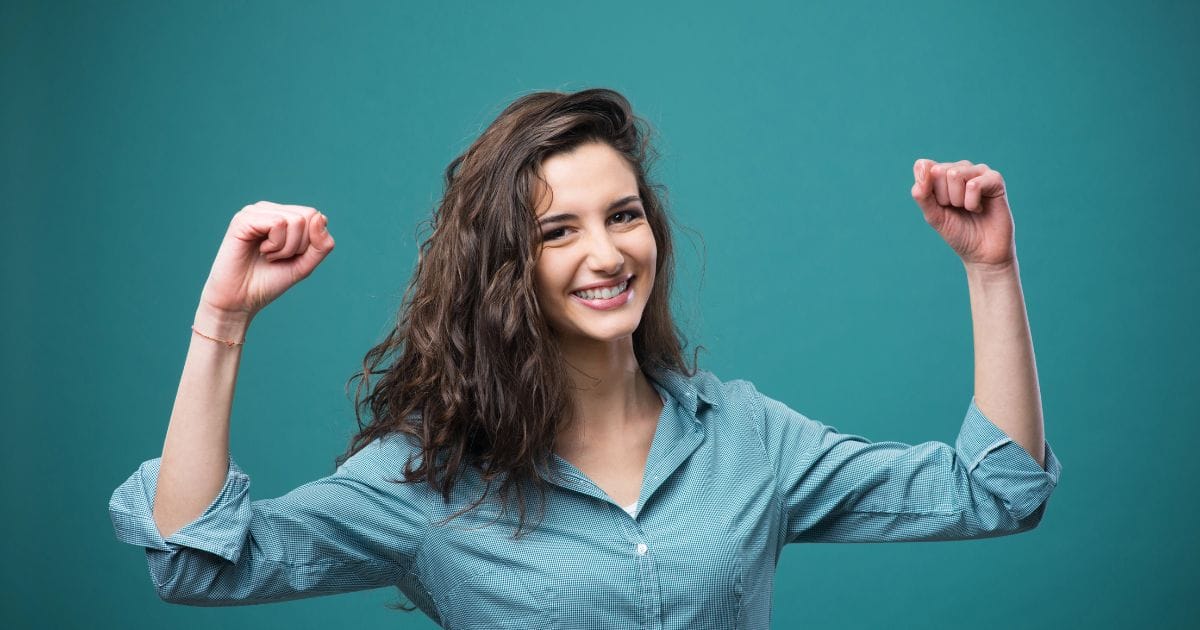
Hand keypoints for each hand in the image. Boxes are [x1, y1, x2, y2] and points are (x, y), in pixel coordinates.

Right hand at [198, 201, 334, 318]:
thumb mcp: (305, 264)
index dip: (311, 242)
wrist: (240, 299)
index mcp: (283, 216)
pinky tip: (261, 252)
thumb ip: (321, 244)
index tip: (290, 256)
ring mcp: (255, 212)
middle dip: (299, 245)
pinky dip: (275, 245)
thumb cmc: (269, 281)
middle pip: (308, 216)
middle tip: (278, 257)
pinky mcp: (243, 219)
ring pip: (295, 220)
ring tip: (268, 256)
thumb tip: (320, 217)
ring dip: (287, 248)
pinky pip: (278, 223)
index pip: (315, 216)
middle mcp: (269, 209)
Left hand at [911, 159, 1015, 267]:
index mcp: (942, 173)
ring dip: (958, 200)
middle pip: (939, 171)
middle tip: (956, 208)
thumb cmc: (957, 231)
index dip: (927, 190)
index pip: (923, 166)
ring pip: (955, 175)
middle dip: (944, 197)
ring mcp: (978, 171)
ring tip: (968, 209)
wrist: (982, 252)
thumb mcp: (933, 214)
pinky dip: (972, 203)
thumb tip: (922, 165)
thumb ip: (922, 193)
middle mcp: (960, 168)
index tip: (939, 205)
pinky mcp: (995, 179)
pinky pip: (973, 184)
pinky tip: (979, 208)